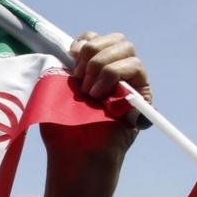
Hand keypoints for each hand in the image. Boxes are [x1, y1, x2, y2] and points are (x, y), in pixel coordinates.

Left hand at [40, 32, 148, 196]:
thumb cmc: (61, 131)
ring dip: (102, 66)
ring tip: (89, 93)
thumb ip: (62, 69)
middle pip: (117, 39)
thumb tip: (67, 48)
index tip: (70, 55)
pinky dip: (114, 75)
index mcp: (91, 72)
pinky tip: (99, 97)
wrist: (74, 157)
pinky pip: (136, 68)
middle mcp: (112, 75)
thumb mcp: (54, 94)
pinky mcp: (141, 96)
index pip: (96, 39)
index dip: (85, 41)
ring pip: (127, 49)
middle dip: (94, 52)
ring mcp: (128, 84)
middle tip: (79, 79)